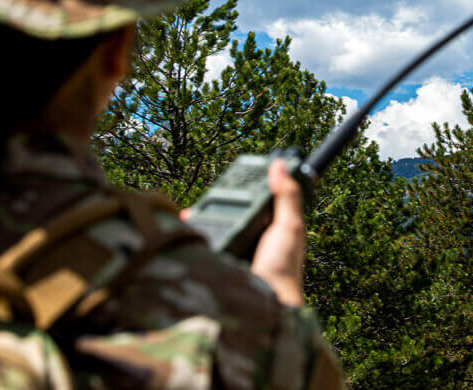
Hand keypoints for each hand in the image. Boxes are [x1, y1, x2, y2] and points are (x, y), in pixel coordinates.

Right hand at [179, 159, 306, 306]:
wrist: (264, 307)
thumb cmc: (283, 270)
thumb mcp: (289, 227)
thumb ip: (287, 197)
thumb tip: (280, 166)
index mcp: (271, 231)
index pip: (256, 204)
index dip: (245, 191)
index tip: (232, 177)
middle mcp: (252, 242)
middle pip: (231, 216)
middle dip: (215, 205)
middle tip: (204, 196)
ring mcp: (234, 254)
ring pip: (214, 230)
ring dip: (201, 222)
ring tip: (188, 213)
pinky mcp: (218, 267)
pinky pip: (202, 249)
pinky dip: (192, 239)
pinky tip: (184, 231)